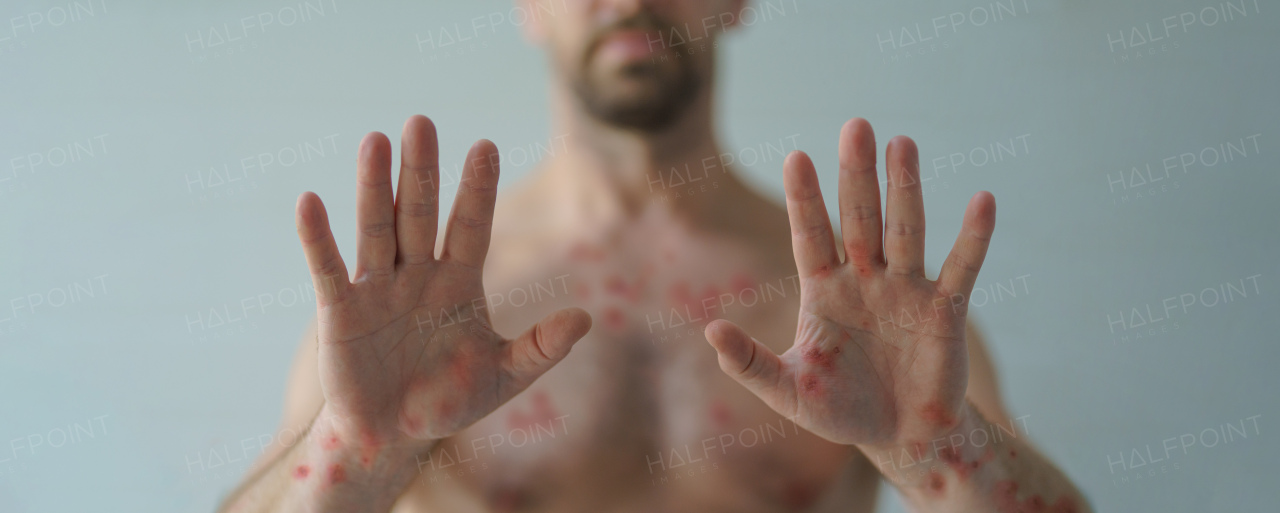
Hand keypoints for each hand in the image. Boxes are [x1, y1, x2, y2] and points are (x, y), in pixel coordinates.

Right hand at [294, 116, 591, 452]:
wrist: (394, 437)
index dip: (477, 190)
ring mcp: (378, 289)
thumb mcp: (504, 377)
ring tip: (374, 141)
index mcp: (458, 283)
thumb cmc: (449, 400)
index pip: (471, 227)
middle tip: (421, 121)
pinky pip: (328, 270)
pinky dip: (318, 239)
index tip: (486, 146)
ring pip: (376, 230)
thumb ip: (542, 348)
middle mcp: (418, 275)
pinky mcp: (340, 313)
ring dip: (373, 188)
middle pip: (420, 214)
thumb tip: (585, 319)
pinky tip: (310, 202)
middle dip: (422, 172)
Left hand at [704, 118, 995, 447]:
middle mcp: (865, 279)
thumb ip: (749, 364)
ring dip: (905, 188)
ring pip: (905, 230)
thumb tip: (709, 331)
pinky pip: (960, 268)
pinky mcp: (944, 310)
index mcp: (824, 292)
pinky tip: (982, 201)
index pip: (810, 236)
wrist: (902, 439)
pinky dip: (973, 238)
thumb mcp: (788, 392)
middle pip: (859, 218)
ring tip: (902, 142)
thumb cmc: (841, 412)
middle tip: (855, 126)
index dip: (804, 199)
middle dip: (856, 175)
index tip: (794, 157)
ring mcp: (905, 290)